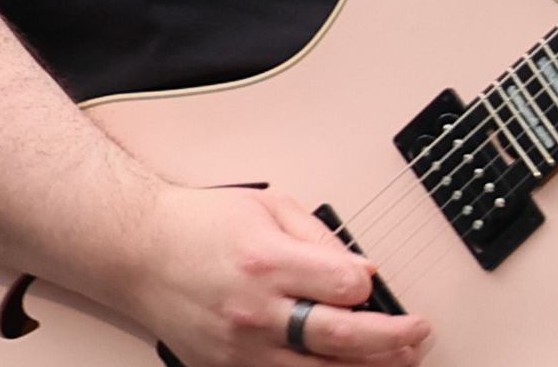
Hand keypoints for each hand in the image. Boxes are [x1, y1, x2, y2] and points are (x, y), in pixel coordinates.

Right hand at [109, 186, 429, 365]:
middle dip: (391, 341)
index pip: (346, 286)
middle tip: (418, 335)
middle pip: (341, 339)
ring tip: (397, 362)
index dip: (371, 286)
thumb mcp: (267, 207)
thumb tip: (361, 270)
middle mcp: (257, 310)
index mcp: (268, 261)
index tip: (374, 283)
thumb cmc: (200, 225)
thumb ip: (319, 238)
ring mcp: (241, 347)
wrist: (139, 252)